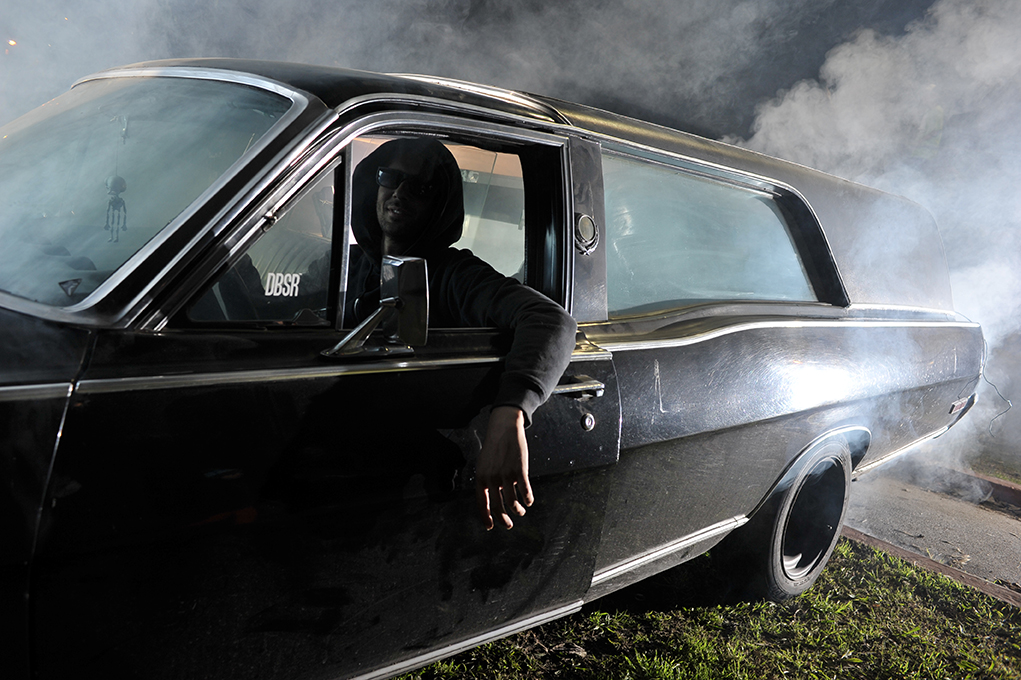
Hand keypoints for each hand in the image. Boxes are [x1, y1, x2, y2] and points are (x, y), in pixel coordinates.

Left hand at [475, 406, 532, 529]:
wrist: (504, 429)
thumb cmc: (494, 447)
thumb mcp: (484, 464)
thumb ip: (485, 481)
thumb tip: (488, 498)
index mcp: (481, 478)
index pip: (482, 504)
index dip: (486, 517)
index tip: (491, 526)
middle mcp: (492, 479)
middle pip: (497, 507)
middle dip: (504, 520)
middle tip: (509, 525)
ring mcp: (506, 475)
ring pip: (512, 502)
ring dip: (518, 511)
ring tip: (521, 511)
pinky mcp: (520, 470)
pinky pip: (525, 491)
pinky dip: (528, 499)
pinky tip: (529, 501)